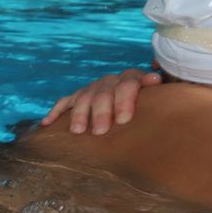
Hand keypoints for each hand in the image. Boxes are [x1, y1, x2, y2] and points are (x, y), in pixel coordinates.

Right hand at [40, 68, 161, 134]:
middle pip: (103, 92)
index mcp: (132, 80)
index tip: (124, 120)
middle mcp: (111, 81)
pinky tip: (47, 123)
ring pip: (83, 97)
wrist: (136, 104)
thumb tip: (161, 82)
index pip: (128, 85)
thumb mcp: (162, 100)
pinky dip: (56, 112)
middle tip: (102, 131)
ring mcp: (92, 88)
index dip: (125, 101)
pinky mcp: (77, 97)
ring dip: (80, 114)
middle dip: (101, 112)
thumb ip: (165, 95)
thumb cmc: (152, 108)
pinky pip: (64, 102)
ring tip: (79, 132)